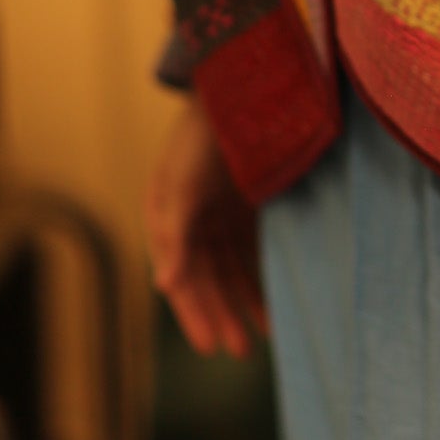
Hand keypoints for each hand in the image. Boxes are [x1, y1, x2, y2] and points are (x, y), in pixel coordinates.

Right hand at [144, 95, 268, 358]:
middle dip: (222, 315)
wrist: (237, 88)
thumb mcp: (182, 184)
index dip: (195, 314)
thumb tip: (163, 285)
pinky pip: (253, 247)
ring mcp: (222, 211)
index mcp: (167, 218)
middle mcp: (193, 220)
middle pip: (208, 280)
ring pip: (232, 268)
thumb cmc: (201, 136)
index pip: (182, 279)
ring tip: (265, 333)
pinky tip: (276, 294)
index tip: (211, 348)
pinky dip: (261, 272)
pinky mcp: (249, 201)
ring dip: (244, 299)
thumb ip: (173, 235)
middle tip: (241, 351)